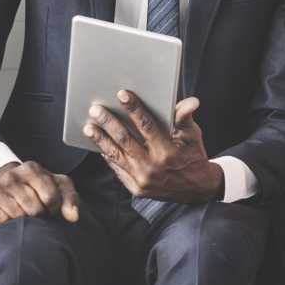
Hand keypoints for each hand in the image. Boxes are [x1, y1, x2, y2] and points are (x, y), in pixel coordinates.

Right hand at [0, 161, 79, 223]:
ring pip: (18, 216)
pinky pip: (3, 221)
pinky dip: (9, 221)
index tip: (50, 206)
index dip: (54, 208)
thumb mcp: (57, 185)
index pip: (50, 198)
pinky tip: (10, 212)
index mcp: (31, 169)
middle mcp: (11, 176)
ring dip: (24, 219)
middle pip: (34, 210)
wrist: (4, 179)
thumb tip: (73, 217)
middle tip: (36, 210)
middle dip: (39, 214)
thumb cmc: (35, 185)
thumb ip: (70, 199)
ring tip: (24, 210)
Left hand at [84, 92, 222, 202]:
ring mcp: (141, 179)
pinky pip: (117, 169)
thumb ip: (185, 118)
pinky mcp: (135, 188)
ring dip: (100, 139)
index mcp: (167, 152)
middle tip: (95, 110)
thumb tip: (191, 102)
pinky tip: (99, 144)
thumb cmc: (192, 156)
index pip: (147, 126)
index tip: (122, 95)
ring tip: (89, 127)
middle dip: (108, 123)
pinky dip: (108, 156)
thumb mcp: (192, 136)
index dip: (134, 109)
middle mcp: (152, 166)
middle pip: (125, 140)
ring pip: (116, 155)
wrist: (196, 189)